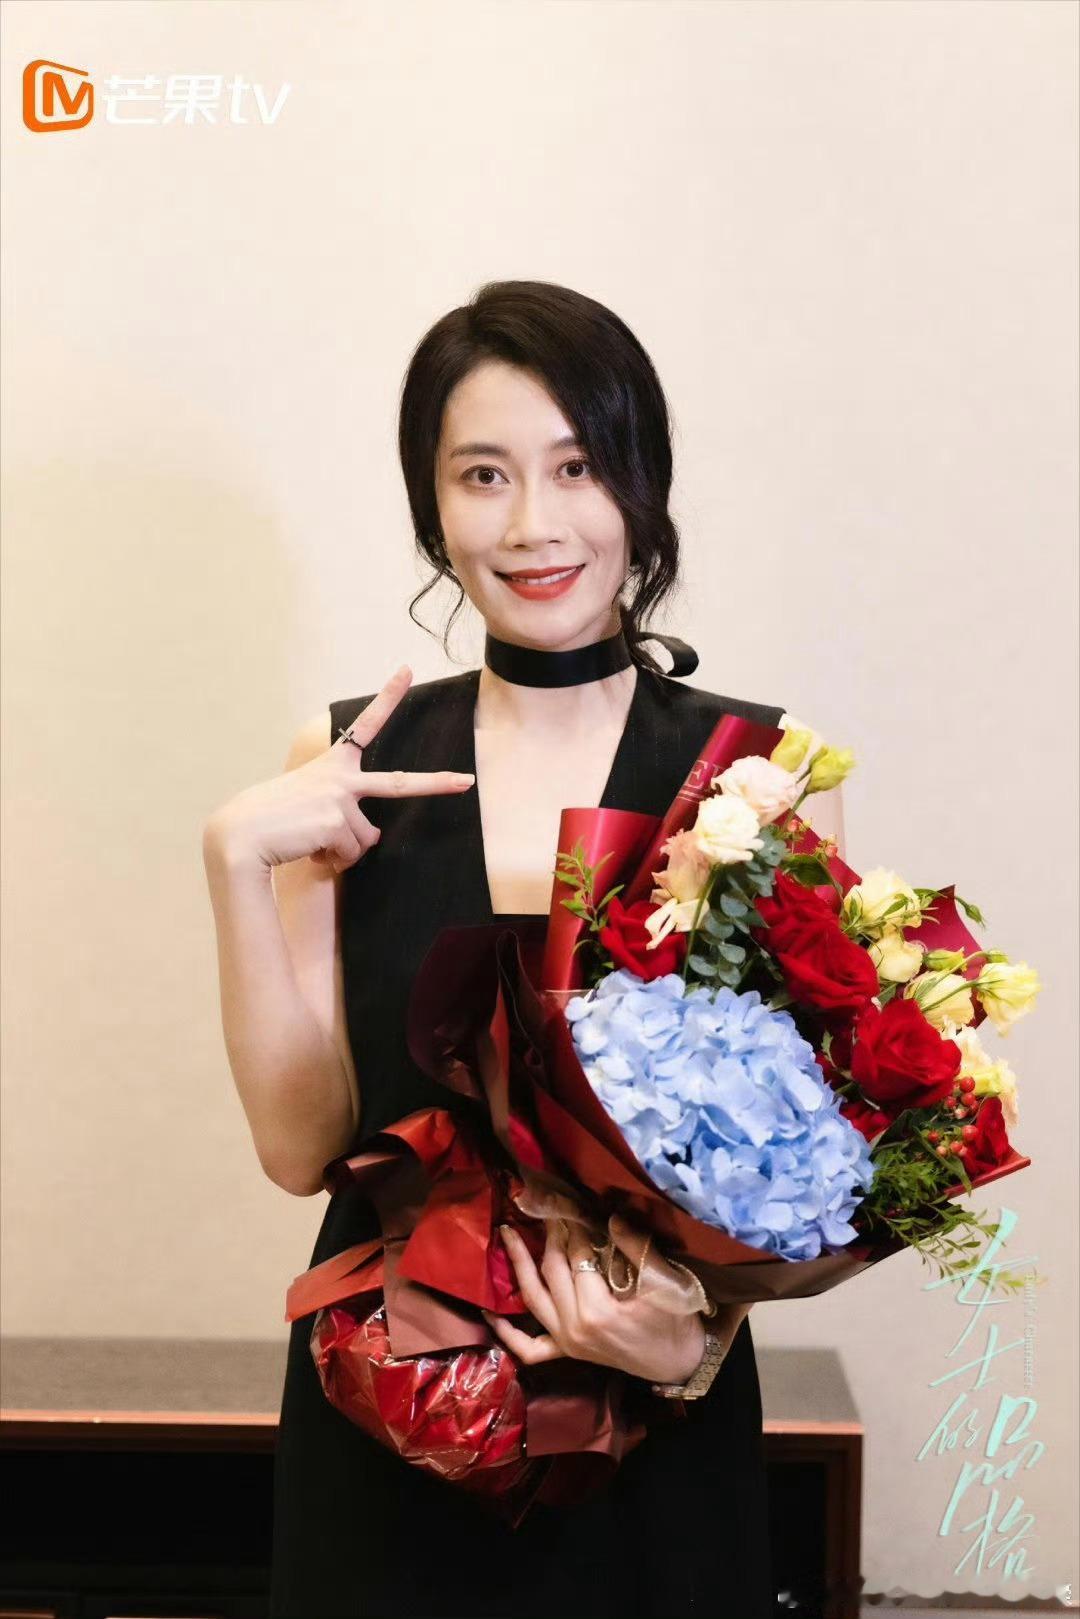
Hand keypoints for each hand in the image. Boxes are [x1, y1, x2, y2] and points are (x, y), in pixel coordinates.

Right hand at [202, 665, 475, 873]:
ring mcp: (343, 799)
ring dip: (341, 851)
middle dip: (438, 784)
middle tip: (468, 782)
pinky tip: (308, 850)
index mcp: (333, 765)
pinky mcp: (339, 823)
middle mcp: (342, 777)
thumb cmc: (272, 821)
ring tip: (310, 842)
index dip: (387, 697)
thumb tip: (370, 840)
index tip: (406, 670)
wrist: (242, 835)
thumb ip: (343, 815)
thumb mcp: (310, 807)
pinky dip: (331, 861)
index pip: (364, 726)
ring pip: (364, 841)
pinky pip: (350, 855)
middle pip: (401, 784)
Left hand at [482, 1220, 707, 1385]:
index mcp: (597, 1309)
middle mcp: (573, 1326)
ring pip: (532, 1298)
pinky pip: (528, 1348)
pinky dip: (506, 1332)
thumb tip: (612, 1215)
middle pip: (552, 1270)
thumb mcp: (665, 1281)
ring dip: (518, 1265)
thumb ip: (636, 1247)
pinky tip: (489, 1312)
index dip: (574, 1225)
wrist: (680, 1363)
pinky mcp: (566, 1353)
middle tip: (546, 1207)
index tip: (568, 1201)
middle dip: (549, 1235)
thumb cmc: (676, 1321)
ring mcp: (566, 1342)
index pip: (577, 1255)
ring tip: (507, 1233)